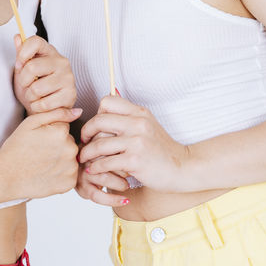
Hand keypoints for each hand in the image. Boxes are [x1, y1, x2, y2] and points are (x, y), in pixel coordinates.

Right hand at [0, 107, 81, 199]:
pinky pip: (70, 174)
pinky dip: (61, 174)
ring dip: (61, 160)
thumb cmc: (16, 148)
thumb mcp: (31, 122)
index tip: (40, 142)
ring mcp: (71, 168)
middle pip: (69, 143)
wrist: (6, 176)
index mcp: (61, 132)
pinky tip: (47, 174)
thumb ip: (57, 113)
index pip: (64, 128)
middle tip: (40, 153)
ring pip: (70, 159)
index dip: (51, 134)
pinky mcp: (69, 183)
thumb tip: (78, 111)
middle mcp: (70, 149)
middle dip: (58, 146)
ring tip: (42, 164)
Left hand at [13, 35, 76, 112]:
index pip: (35, 41)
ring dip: (30, 97)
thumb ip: (21, 54)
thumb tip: (17, 37)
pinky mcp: (70, 94)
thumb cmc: (34, 86)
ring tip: (34, 96)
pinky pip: (44, 103)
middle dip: (23, 81)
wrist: (46, 108)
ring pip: (37, 88)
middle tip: (27, 86)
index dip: (23, 53)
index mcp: (49, 51)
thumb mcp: (24, 70)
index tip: (19, 65)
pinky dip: (37, 107)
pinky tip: (41, 104)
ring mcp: (68, 77)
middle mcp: (61, 61)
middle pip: (32, 67)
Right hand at [74, 144, 131, 206]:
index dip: (123, 151)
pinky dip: (113, 199)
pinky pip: (97, 196)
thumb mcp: (118, 148)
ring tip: (127, 184)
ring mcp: (84, 172)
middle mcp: (87, 156)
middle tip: (133, 171)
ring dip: (119, 183)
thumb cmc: (114, 159)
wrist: (102, 175)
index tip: (136, 157)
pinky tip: (126, 200)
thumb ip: (124, 142)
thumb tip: (145, 142)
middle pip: (105, 159)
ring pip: (103, 177)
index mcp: (95, 142)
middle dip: (122, 168)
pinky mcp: (83, 188)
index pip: (108, 143)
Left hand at [79, 95, 193, 193]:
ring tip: (84, 159)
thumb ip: (129, 115)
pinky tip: (94, 170)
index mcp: (139, 112)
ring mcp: (137, 141)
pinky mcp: (135, 160)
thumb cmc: (162, 149)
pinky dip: (96, 168)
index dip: (96, 113)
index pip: (107, 101)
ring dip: (87, 153)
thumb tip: (111, 95)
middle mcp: (138, 123)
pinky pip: (106, 162)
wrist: (182, 167)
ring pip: (99, 144)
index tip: (95, 127)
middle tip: (83, 142)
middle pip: (99, 121)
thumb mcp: (148, 125)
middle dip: (86, 133)